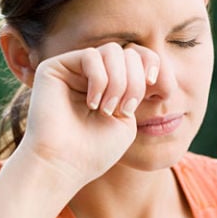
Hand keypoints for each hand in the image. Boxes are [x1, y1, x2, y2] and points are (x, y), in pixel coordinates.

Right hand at [17, 42, 159, 188]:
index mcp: (109, 85)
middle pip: (128, 53)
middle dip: (136, 82)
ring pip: (112, 51)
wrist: (63, 166)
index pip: (138, 58)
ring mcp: (72, 70)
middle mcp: (90, 74)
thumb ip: (134, 88)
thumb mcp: (127, 119)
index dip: (153, 68)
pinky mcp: (54, 68)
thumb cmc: (95, 151)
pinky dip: (99, 80)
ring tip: (107, 109)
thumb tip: (140, 59)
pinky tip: (92, 104)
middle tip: (125, 110)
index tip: (162, 93)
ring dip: (119, 82)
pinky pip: (91, 56)